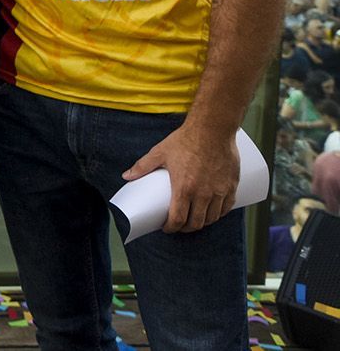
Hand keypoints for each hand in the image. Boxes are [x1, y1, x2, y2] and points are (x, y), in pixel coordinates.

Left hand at [122, 122, 239, 233]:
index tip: (166, 228)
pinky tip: (212, 213)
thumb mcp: (160, 153)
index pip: (178, 219)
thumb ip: (142, 166)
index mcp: (184, 188)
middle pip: (196, 223)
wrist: (212, 129)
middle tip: (179, 225)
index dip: (171, 228)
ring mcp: (219, 191)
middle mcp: (203, 194)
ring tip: (194, 220)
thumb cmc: (185, 140)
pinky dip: (218, 214)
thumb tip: (126, 176)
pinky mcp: (232, 186)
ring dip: (202, 223)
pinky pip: (227, 208)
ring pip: (212, 218)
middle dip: (186, 228)